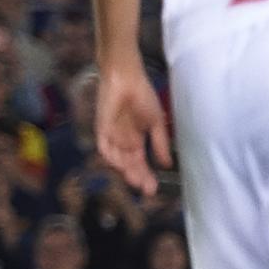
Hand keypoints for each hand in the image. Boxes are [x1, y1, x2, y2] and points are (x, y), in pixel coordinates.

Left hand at [95, 64, 171, 196]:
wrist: (127, 79)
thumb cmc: (143, 96)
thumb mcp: (156, 123)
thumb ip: (160, 143)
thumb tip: (167, 164)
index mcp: (136, 140)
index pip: (140, 163)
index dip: (146, 176)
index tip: (153, 190)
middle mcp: (123, 142)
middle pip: (129, 165)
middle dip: (137, 177)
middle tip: (146, 188)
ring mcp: (112, 136)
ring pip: (118, 159)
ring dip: (126, 170)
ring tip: (136, 178)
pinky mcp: (102, 128)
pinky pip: (105, 147)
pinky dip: (112, 156)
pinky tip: (121, 164)